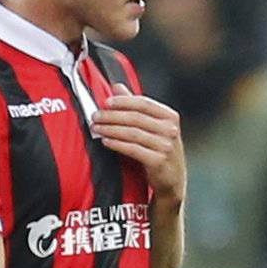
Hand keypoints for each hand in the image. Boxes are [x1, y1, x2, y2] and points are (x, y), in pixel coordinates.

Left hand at [93, 88, 185, 204]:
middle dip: (112, 116)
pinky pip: (134, 150)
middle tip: (95, 116)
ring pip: (133, 133)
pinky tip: (105, 141)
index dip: (123, 101)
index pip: (144, 103)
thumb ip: (135, 106)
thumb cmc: (158, 149)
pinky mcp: (158, 161)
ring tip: (95, 128)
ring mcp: (166, 146)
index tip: (105, 102)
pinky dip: (117, 144)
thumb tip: (117, 87)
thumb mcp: (151, 126)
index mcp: (169, 116)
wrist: (171, 180)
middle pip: (136, 117)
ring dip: (111, 129)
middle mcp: (170, 129)